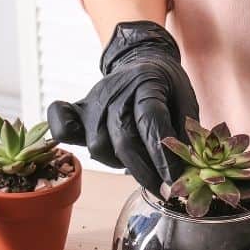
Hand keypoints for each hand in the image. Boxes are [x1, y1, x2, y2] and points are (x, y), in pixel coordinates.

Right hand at [47, 21, 199, 194]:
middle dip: (145, 172)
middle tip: (163, 190)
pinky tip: (97, 151)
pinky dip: (69, 140)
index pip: (151, 122)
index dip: (163, 156)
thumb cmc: (166, 85)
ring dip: (121, 164)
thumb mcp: (186, 98)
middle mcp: (115, 92)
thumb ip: (185, 131)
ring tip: (141, 166)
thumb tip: (186, 170)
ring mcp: (93, 101)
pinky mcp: (79, 111)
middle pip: (123, 140)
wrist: (140, 59)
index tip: (175, 182)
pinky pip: (63, 127)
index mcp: (146, 82)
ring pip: (99, 146)